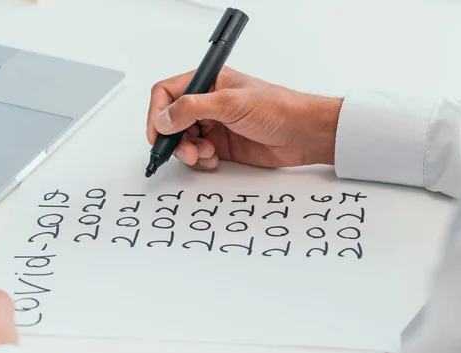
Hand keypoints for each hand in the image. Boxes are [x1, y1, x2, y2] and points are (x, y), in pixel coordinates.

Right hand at [147, 66, 342, 169]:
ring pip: (184, 141)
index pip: (167, 93)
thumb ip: (192, 109)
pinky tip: (214, 160)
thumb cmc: (277, 108)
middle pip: (172, 121)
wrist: (303, 134)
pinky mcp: (222, 145)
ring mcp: (214, 125)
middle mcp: (208, 103)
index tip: (158, 134)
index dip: (158, 113)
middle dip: (174, 138)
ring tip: (205, 155)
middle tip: (186, 151)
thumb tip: (164, 119)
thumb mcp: (230, 103)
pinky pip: (198, 155)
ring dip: (189, 151)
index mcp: (208, 82)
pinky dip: (201, 161)